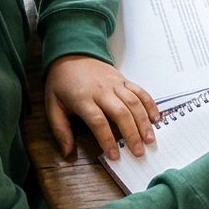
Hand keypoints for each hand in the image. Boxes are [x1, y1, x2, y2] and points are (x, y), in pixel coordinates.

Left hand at [45, 55, 160, 157]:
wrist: (71, 53)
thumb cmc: (61, 83)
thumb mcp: (52, 106)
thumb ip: (60, 131)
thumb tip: (68, 154)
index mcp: (82, 98)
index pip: (98, 121)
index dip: (107, 139)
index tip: (114, 155)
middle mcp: (102, 90)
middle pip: (120, 113)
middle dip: (131, 134)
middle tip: (139, 152)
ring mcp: (115, 83)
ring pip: (134, 102)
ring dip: (143, 122)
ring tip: (149, 139)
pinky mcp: (124, 79)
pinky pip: (140, 91)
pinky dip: (150, 104)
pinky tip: (155, 118)